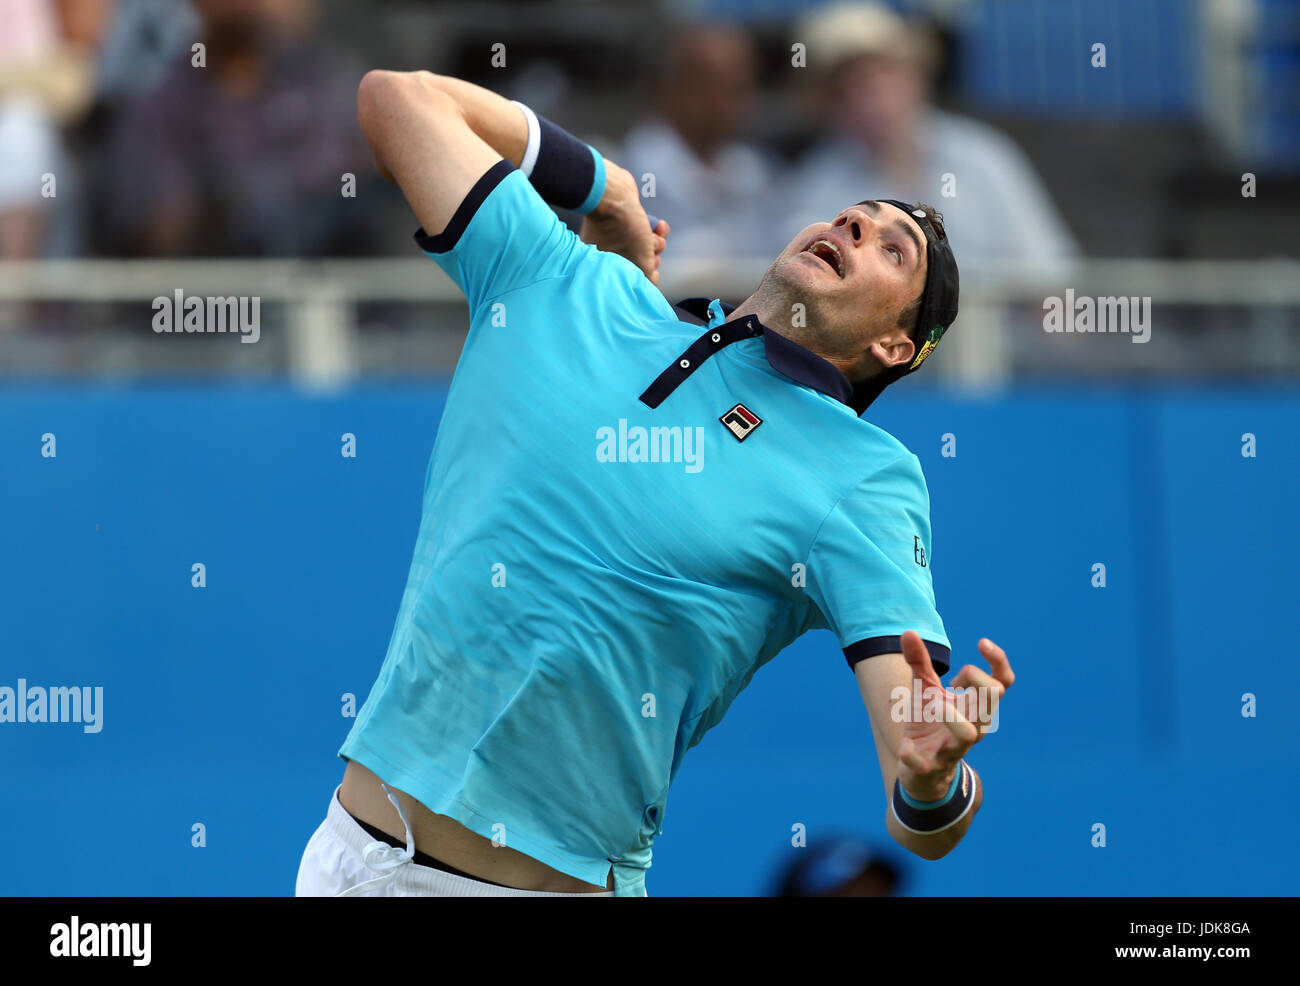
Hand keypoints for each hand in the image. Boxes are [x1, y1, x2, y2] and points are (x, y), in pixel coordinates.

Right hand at [579, 159, 668, 283]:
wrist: (614, 196)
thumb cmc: (623, 232)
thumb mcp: (639, 264)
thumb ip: (647, 279)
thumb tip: (652, 281)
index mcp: (609, 266)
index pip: (633, 279)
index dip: (645, 274)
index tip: (647, 269)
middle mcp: (613, 253)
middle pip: (644, 264)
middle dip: (652, 258)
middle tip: (647, 250)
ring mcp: (622, 236)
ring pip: (651, 248)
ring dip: (657, 243)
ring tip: (651, 234)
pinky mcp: (632, 221)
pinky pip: (653, 231)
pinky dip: (660, 230)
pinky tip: (660, 226)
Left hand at [895, 631, 1014, 801]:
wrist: (921, 769)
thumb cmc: (931, 722)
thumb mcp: (925, 689)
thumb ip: (919, 662)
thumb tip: (908, 632)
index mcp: (975, 706)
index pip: (1002, 683)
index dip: (999, 661)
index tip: (981, 642)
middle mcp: (972, 726)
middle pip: (992, 700)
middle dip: (977, 681)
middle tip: (954, 682)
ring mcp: (953, 747)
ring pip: (968, 734)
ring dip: (951, 715)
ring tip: (934, 703)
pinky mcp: (930, 766)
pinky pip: (926, 764)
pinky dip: (913, 754)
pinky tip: (904, 746)